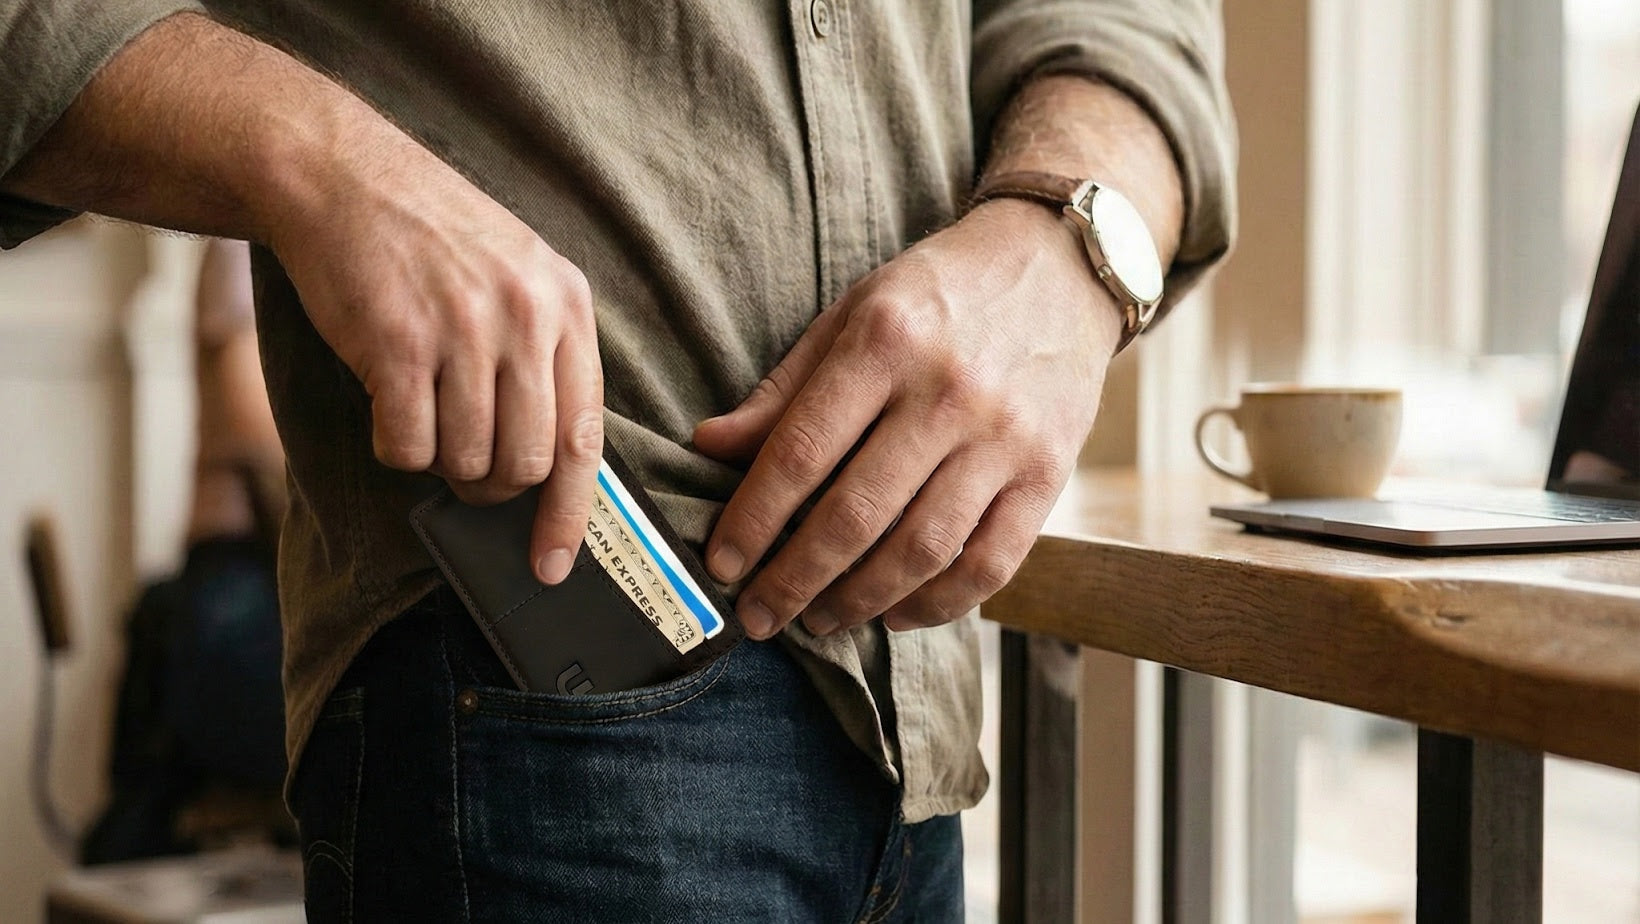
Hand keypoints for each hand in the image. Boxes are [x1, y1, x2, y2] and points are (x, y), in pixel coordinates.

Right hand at [267, 136, 601, 585]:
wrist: (340, 177)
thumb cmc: (431, 239)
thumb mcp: (519, 275)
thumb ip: (545, 357)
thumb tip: (552, 467)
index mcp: (567, 306)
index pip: (584, 438)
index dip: (570, 514)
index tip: (554, 564)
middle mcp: (526, 319)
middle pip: (526, 464)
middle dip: (493, 486)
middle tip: (464, 465)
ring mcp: (464, 331)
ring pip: (467, 462)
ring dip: (440, 461)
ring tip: (422, 412)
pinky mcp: (397, 345)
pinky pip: (407, 448)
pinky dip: (394, 446)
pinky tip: (386, 403)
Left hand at [694, 199, 1120, 638]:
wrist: (1062, 266)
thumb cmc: (941, 293)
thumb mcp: (853, 314)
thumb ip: (785, 389)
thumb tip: (709, 447)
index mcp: (886, 342)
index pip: (802, 451)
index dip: (753, 519)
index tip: (722, 564)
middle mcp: (948, 392)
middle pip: (856, 515)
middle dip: (794, 579)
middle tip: (759, 617)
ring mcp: (1005, 438)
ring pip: (921, 550)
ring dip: (859, 601)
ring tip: (819, 618)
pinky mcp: (1048, 474)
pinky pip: (990, 565)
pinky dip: (937, 605)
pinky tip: (896, 613)